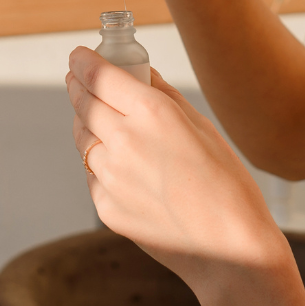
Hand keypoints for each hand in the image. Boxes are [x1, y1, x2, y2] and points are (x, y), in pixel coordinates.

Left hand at [66, 47, 290, 293]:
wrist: (228, 250)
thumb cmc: (226, 183)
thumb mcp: (203, 126)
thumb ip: (165, 96)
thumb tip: (142, 75)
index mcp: (153, 113)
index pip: (101, 77)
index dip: (84, 62)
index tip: (78, 55)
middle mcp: (125, 141)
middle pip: (84, 104)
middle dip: (77, 86)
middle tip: (76, 78)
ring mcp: (111, 177)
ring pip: (83, 140)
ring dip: (86, 123)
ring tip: (97, 116)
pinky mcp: (105, 207)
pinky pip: (93, 173)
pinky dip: (99, 161)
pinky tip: (119, 161)